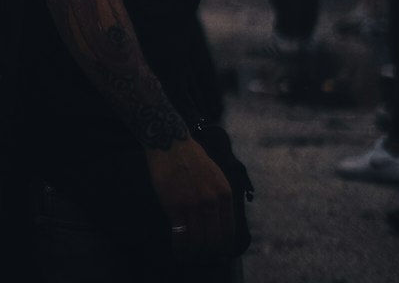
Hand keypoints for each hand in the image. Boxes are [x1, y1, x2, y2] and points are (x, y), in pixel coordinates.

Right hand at [145, 138, 232, 259]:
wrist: (170, 141)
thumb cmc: (191, 157)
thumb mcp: (215, 174)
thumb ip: (219, 197)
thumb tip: (220, 222)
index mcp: (224, 193)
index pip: (228, 232)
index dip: (222, 248)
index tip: (215, 253)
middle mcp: (212, 201)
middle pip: (214, 241)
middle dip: (208, 254)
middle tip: (200, 257)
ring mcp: (194, 204)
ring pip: (198, 242)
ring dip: (193, 254)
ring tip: (188, 256)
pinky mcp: (175, 205)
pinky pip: (181, 237)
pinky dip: (180, 248)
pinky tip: (177, 250)